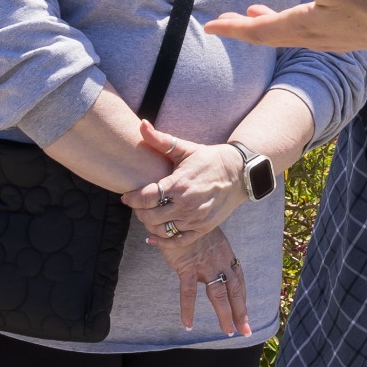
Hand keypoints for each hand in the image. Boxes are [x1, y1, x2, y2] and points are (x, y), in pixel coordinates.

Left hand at [122, 118, 247, 246]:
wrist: (240, 173)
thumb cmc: (209, 159)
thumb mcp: (186, 149)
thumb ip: (161, 139)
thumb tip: (141, 124)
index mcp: (179, 184)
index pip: (146, 197)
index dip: (132, 198)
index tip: (126, 197)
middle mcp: (186, 204)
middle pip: (150, 216)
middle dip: (139, 211)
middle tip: (137, 205)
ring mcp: (196, 218)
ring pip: (161, 230)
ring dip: (149, 224)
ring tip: (148, 215)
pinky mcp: (203, 228)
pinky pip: (178, 241)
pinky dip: (163, 242)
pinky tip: (153, 237)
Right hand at [158, 228, 248, 334]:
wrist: (178, 213)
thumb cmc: (192, 227)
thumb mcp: (209, 239)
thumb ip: (213, 254)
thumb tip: (214, 267)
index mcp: (225, 255)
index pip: (238, 281)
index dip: (243, 299)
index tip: (246, 315)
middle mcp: (219, 261)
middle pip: (234, 290)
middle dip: (241, 312)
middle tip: (245, 331)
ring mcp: (204, 265)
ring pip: (218, 294)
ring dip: (224, 314)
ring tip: (227, 331)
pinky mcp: (187, 267)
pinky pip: (188, 293)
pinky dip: (188, 310)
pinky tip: (188, 325)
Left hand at [207, 0, 366, 54]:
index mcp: (301, 25)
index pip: (256, 30)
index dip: (231, 29)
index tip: (208, 28)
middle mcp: (308, 37)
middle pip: (266, 37)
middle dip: (241, 30)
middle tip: (219, 25)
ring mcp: (324, 39)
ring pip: (283, 36)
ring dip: (261, 28)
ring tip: (248, 18)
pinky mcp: (337, 36)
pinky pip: (299, 34)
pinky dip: (283, 26)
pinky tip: (290, 18)